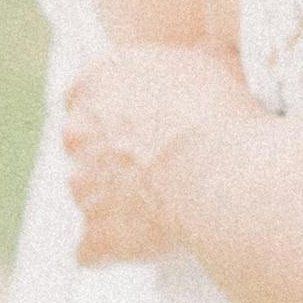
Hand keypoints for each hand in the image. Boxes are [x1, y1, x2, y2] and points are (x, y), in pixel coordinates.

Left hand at [62, 42, 254, 262]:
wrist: (224, 171)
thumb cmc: (222, 111)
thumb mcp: (214, 59)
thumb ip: (190, 59)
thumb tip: (203, 54)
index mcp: (99, 81)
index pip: (85, 91)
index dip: (116, 107)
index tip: (143, 118)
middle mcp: (78, 130)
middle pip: (83, 142)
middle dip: (112, 153)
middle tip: (159, 160)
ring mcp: (82, 185)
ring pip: (90, 193)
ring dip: (115, 198)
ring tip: (165, 201)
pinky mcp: (95, 233)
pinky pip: (93, 248)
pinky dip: (113, 247)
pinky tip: (145, 242)